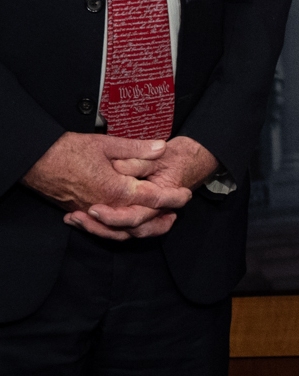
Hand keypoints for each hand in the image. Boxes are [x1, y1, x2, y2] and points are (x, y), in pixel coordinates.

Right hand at [26, 131, 195, 239]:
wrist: (36, 161)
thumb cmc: (69, 150)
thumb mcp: (106, 144)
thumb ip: (137, 149)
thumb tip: (162, 149)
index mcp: (116, 190)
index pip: (153, 200)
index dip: (173, 198)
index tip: (186, 195)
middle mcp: (105, 206)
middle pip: (141, 221)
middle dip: (162, 217)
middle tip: (176, 210)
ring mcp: (91, 213)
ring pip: (122, 230)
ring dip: (144, 228)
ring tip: (160, 220)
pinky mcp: (81, 214)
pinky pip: (105, 230)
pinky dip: (120, 230)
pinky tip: (129, 224)